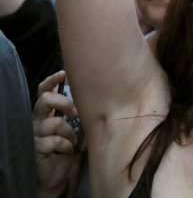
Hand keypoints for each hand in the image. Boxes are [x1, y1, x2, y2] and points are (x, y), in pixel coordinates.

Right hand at [34, 71, 81, 197]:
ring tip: (72, 140)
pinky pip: (52, 141)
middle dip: (62, 102)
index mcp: (48, 113)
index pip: (44, 91)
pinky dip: (64, 145)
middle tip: (74, 112)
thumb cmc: (70, 148)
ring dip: (68, 131)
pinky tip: (68, 149)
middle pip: (43, 101)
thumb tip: (99, 95)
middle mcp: (39, 121)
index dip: (51, 81)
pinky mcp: (36, 148)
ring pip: (52, 122)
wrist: (61, 175)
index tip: (64, 73)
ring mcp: (36, 134)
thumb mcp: (78, 127)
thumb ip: (80, 113)